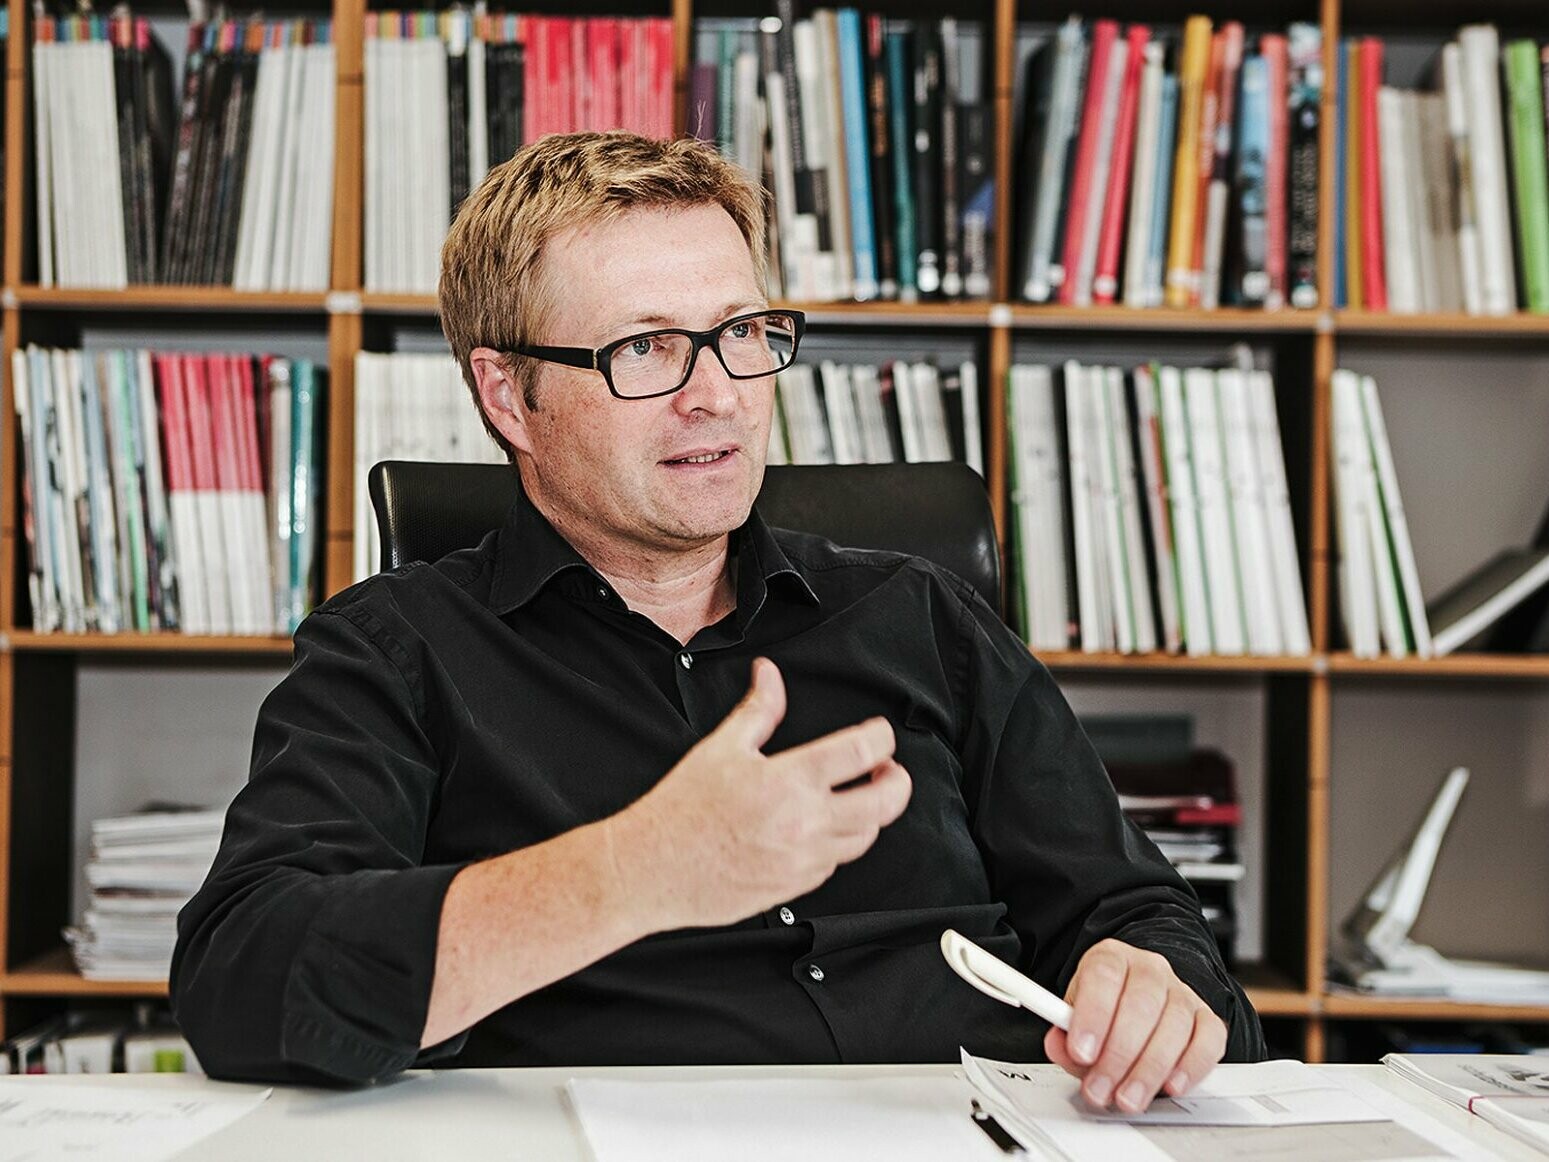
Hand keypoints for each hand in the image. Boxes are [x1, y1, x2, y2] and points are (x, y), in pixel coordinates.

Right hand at [611, 657, 912, 930]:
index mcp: (790, 780)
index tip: (880, 734)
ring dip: (870, 815)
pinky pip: (834, 865)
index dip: (882, 738)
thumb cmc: (681, 810)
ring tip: (859, 798)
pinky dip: (837, 844)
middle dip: (898, 782)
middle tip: (889, 770)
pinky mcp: (795, 888)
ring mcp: (804, 860)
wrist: (652, 869)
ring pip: (864, 838)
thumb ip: (758, 710)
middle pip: (884, 803)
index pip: (862, 752)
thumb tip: (769, 674)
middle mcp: (806, 822)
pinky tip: (821, 830)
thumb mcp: (721, 748)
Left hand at [1043, 939, 1227, 1111]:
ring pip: (1174, 1025)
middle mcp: (1150, 969)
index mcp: (1111, 958)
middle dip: (1118, 1055)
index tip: (1081, 1053)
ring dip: (1149, 1070)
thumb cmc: (1104, 1009)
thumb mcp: (1075, 1014)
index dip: (1092, 1015)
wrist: (1136, 996)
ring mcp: (1182, 992)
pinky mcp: (1207, 1018)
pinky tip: (1170, 1086)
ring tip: (1127, 1097)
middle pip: (1141, 1005)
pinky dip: (1191, 1066)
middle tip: (1101, 1088)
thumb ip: (1063, 1033)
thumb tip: (1059, 1046)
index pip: (1103, 976)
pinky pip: (1209, 1041)